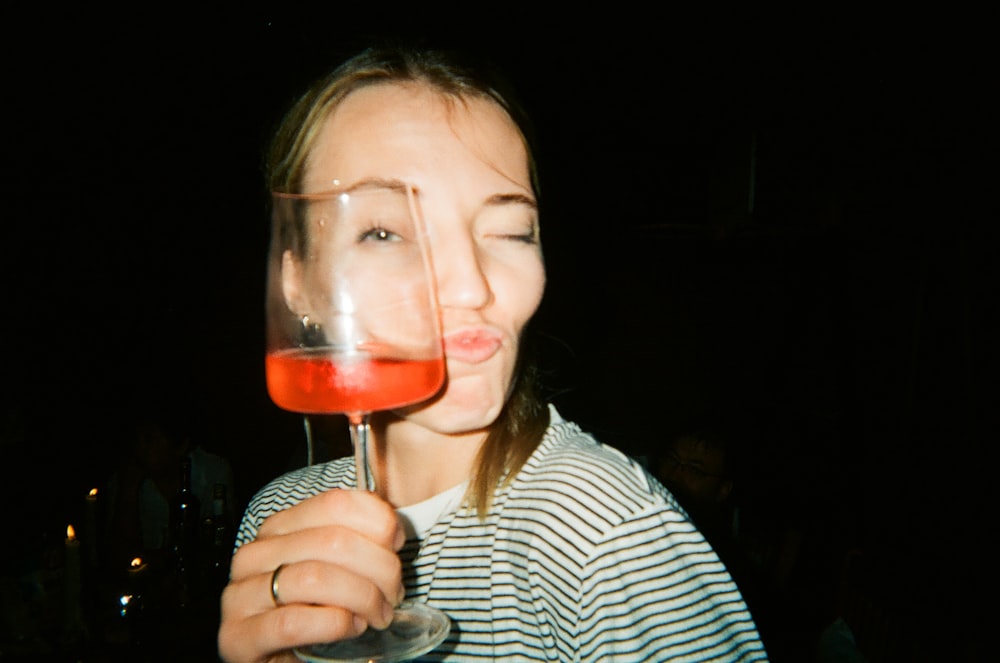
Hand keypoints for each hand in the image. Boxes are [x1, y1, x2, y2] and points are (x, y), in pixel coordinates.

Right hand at [218, 489, 405, 662]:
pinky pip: (293, 621)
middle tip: (394, 593)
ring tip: (378, 614)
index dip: (377, 521)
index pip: (334, 503)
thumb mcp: (335, 568)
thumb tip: (392, 529)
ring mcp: (241, 595)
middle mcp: (255, 555)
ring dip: (362, 597)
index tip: (396, 544)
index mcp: (278, 529)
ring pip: (315, 578)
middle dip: (379, 568)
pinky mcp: (239, 636)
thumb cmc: (312, 614)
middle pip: (332, 540)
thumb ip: (357, 540)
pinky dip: (334, 623)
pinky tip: (351, 626)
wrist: (279, 662)